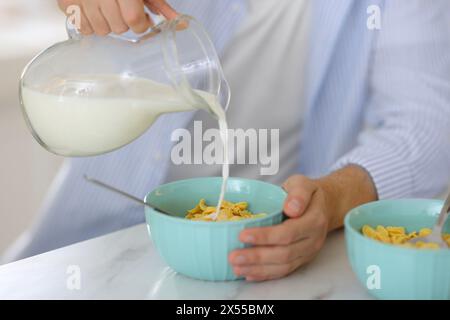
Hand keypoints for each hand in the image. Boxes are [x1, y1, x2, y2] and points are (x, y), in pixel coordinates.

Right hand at [57, 0, 177, 34]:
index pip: (134, 20)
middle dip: (124, 23)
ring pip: (99, 30)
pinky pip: (80, 26)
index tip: (141, 19)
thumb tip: (180, 25)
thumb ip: (160, 5)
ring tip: (108, 10)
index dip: (140, 23)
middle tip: (123, 10)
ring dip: (106, 24)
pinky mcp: (66, 1)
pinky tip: (93, 10)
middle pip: (117, 28)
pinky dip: (88, 22)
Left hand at [229, 175, 329, 280]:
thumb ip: (299, 193)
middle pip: (284, 254)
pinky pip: (283, 271)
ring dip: (258, 269)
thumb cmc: (306, 193)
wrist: (322, 206)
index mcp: (314, 221)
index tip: (243, 235)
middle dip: (257, 257)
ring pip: (283, 266)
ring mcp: (307, 253)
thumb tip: (291, 208)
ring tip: (236, 268)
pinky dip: (265, 274)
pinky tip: (248, 274)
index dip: (265, 237)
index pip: (287, 233)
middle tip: (234, 257)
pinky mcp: (301, 260)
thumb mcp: (303, 184)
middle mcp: (313, 240)